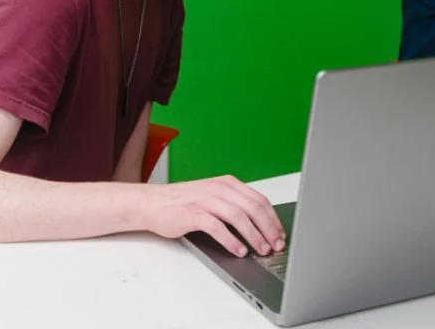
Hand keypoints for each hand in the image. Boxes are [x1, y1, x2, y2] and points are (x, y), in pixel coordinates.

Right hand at [137, 175, 285, 256]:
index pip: (258, 199)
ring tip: (262, 250)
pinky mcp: (193, 213)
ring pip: (239, 216)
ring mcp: (206, 199)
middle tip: (276, 245)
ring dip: (254, 235)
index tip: (280, 233)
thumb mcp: (213, 197)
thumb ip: (233, 205)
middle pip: (252, 207)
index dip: (272, 218)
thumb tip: (258, 225)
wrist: (153, 203)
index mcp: (227, 183)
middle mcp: (219, 188)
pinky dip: (231, 240)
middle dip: (268, 228)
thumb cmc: (183, 203)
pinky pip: (218, 227)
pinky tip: (239, 251)